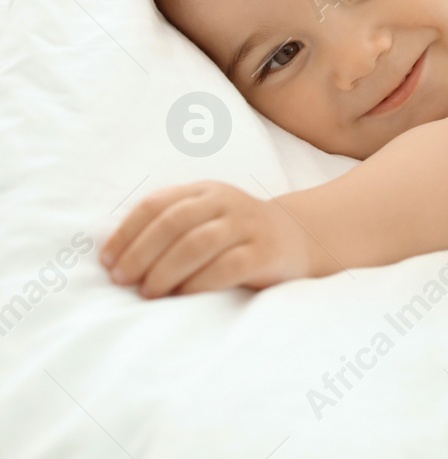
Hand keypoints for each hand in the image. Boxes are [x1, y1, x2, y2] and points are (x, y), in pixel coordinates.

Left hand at [101, 181, 322, 296]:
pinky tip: (183, 295)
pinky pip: (226, 267)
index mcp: (205, 191)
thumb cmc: (236, 236)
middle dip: (140, 254)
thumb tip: (117, 259)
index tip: (108, 261)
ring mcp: (249, 226)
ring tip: (149, 291)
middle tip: (123, 280)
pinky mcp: (265, 252)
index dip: (127, 232)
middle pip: (173, 222)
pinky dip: (198, 283)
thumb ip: (170, 226)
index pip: (157, 203)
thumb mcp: (206, 218)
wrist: (299, 237)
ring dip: (164, 270)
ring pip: (197, 243)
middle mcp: (227, 202)